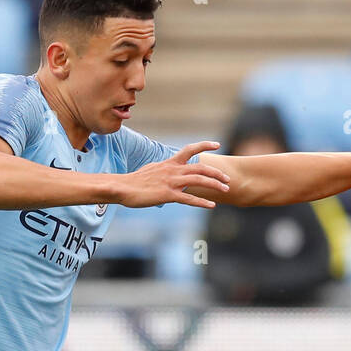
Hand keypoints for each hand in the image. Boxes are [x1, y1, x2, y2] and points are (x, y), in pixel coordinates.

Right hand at [115, 141, 230, 208]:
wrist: (122, 187)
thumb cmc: (135, 181)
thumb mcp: (152, 170)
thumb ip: (164, 170)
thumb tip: (169, 171)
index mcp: (169, 163)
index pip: (189, 149)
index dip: (204, 145)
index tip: (217, 144)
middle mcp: (173, 170)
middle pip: (200, 167)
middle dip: (216, 173)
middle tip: (227, 179)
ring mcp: (171, 182)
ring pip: (199, 180)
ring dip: (215, 184)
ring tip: (226, 189)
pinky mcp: (168, 195)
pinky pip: (189, 199)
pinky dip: (202, 202)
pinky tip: (212, 205)